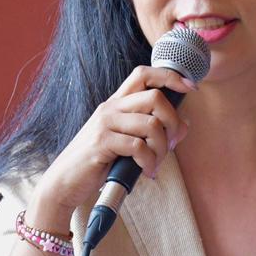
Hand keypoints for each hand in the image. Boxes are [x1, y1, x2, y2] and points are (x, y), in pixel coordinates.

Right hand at [27, 66, 194, 231]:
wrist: (65, 181)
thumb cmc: (98, 162)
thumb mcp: (126, 141)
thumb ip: (152, 131)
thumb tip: (183, 124)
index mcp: (117, 103)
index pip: (144, 74)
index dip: (170, 76)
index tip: (190, 87)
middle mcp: (111, 108)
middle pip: (155, 97)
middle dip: (172, 122)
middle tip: (170, 144)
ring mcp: (105, 124)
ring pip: (151, 124)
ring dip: (162, 148)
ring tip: (155, 164)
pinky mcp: (102, 143)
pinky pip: (139, 147)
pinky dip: (149, 162)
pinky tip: (146, 171)